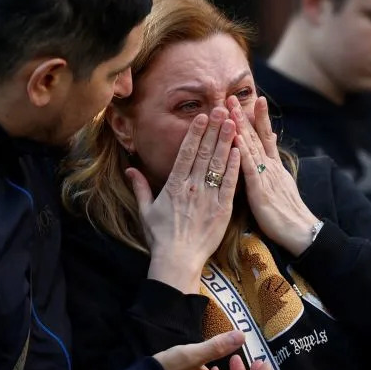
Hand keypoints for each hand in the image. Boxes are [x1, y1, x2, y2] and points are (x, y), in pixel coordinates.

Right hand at [127, 108, 240, 292]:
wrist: (177, 260)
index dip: (195, 132)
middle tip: (223, 109)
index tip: (202, 116)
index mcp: (174, 185)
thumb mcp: (146, 211)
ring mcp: (208, 197)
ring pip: (219, 164)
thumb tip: (130, 169)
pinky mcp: (223, 209)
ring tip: (234, 122)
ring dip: (226, 141)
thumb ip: (140, 187)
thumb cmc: (160, 237)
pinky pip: (230, 184)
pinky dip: (235, 167)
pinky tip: (240, 151)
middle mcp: (192, 186)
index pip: (186, 152)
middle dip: (214, 129)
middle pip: (205, 152)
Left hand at [228, 96, 318, 255]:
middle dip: (244, 115)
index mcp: (274, 166)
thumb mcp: (283, 183)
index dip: (260, 118)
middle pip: (255, 137)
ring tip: (230, 109)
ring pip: (250, 147)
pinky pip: (249, 168)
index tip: (256, 98)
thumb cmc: (288, 212)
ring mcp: (265, 176)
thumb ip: (275, 163)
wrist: (300, 231)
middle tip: (232, 95)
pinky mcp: (260, 190)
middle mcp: (270, 167)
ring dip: (240, 127)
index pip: (266, 137)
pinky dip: (242, 152)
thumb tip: (273, 143)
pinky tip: (235, 140)